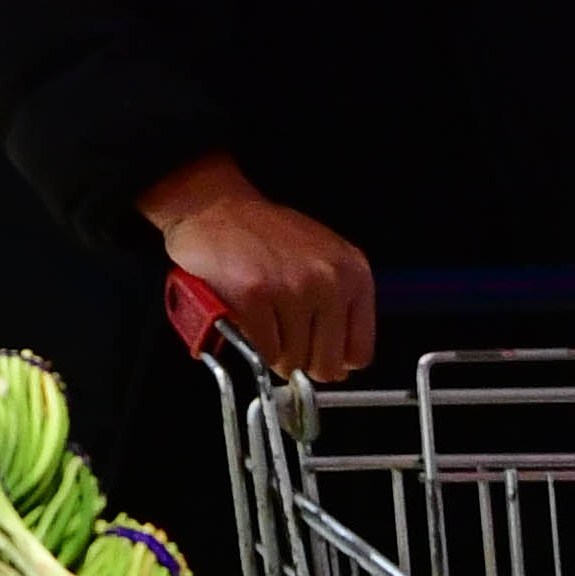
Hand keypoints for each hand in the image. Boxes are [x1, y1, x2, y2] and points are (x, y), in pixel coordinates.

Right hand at [143, 156, 375, 380]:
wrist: (215, 207)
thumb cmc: (265, 236)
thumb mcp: (321, 260)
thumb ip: (338, 309)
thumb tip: (339, 368)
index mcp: (354, 273)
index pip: (359, 353)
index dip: (333, 361)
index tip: (315, 354)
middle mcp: (329, 280)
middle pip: (325, 365)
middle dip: (301, 361)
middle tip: (281, 334)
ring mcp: (292, 288)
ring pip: (291, 362)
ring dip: (271, 350)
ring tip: (260, 316)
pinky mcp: (254, 296)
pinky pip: (261, 351)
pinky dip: (249, 343)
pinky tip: (244, 315)